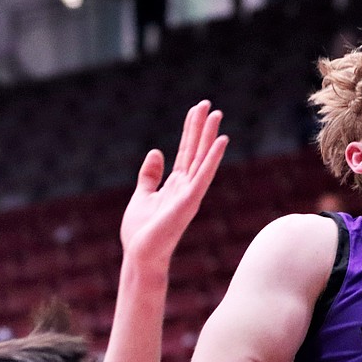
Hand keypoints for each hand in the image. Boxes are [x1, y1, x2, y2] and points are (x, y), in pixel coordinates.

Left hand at [119, 100, 227, 268]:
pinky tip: (221, 141)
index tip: (197, 109)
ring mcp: (190, 194)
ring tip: (217, 115)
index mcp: (175, 185)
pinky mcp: (189, 202)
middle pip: (196, 151)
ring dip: (210, 137)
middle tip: (209, 105)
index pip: (186, 151)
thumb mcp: (141, 196)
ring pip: (203, 159)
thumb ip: (149, 176)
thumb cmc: (141, 232)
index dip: (190, 130)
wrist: (140, 256)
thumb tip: (156, 152)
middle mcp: (186, 188)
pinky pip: (204, 176)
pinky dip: (213, 158)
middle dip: (202, 128)